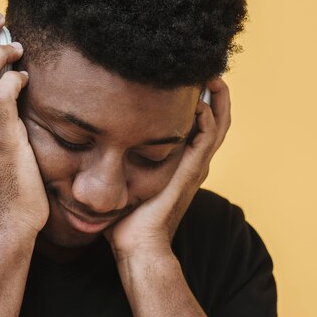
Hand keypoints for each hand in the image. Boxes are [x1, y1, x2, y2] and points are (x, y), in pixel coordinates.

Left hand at [106, 77, 230, 261]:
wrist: (138, 244)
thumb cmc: (129, 220)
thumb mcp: (127, 183)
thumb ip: (121, 163)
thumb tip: (98, 148)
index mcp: (183, 165)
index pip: (201, 126)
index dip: (202, 101)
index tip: (190, 80)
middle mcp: (195, 164)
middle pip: (217, 121)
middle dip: (216, 95)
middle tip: (209, 71)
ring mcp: (195, 168)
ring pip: (218, 127)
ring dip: (218, 100)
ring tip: (212, 77)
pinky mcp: (190, 173)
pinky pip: (205, 140)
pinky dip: (207, 119)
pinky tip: (199, 101)